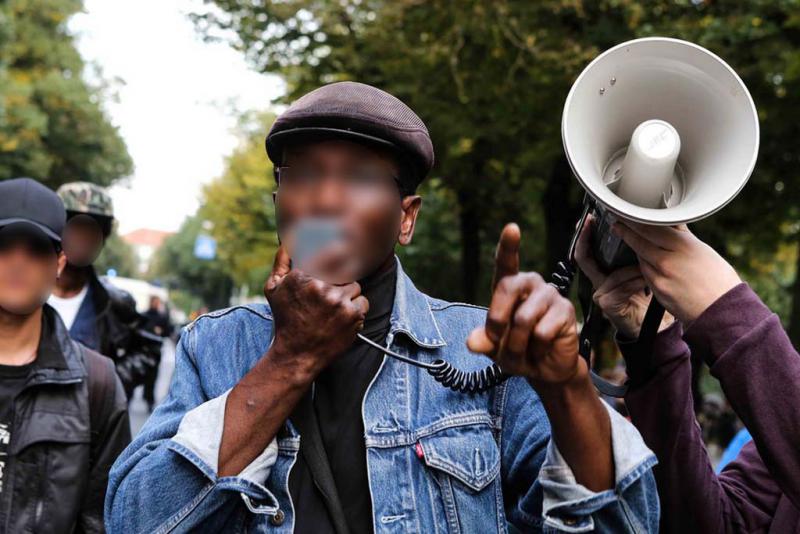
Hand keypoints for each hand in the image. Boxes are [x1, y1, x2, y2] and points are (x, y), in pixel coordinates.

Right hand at [263, 246, 368, 382]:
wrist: (297, 354)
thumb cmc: (286, 320)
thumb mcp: (274, 290)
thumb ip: (281, 263)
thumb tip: (288, 242)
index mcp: (303, 276)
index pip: (329, 253)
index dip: (337, 255)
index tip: (339, 259)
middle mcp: (321, 286)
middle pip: (345, 270)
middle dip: (340, 281)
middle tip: (332, 295)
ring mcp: (339, 301)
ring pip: (355, 287)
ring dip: (348, 297)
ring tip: (334, 310)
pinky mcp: (352, 315)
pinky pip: (363, 303)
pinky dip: (356, 311)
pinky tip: (342, 319)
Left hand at [467, 224, 579, 385]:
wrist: (545, 370)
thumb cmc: (517, 350)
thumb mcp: (493, 347)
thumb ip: (482, 341)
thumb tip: (472, 342)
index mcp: (509, 287)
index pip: (506, 262)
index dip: (509, 245)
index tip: (512, 228)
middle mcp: (530, 285)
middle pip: (508, 287)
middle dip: (497, 321)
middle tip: (496, 342)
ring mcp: (549, 295)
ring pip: (524, 318)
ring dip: (517, 344)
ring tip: (523, 352)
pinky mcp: (566, 310)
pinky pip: (542, 332)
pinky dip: (536, 349)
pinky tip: (542, 349)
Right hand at [574, 215, 673, 337]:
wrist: (652, 323)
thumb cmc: (646, 295)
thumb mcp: (638, 269)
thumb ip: (632, 253)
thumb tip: (639, 227)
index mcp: (602, 273)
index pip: (585, 251)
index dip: (583, 235)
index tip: (588, 220)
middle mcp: (597, 282)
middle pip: (585, 258)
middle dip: (588, 240)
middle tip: (599, 225)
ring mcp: (600, 293)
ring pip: (613, 273)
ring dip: (634, 270)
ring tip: (648, 270)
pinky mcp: (607, 304)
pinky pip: (621, 286)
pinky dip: (637, 282)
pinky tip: (646, 284)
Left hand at [612, 221, 740, 323]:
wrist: (722, 310)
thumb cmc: (718, 279)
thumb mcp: (703, 250)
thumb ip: (683, 236)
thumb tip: (672, 220)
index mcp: (683, 246)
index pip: (651, 228)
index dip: (636, 220)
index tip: (627, 213)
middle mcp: (669, 260)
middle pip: (640, 241)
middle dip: (626, 231)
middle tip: (617, 223)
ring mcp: (661, 276)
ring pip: (641, 257)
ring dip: (635, 248)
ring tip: (628, 238)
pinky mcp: (657, 290)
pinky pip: (645, 273)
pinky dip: (644, 264)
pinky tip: (645, 260)